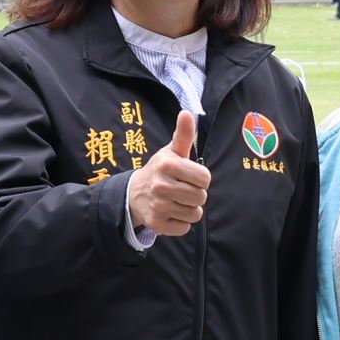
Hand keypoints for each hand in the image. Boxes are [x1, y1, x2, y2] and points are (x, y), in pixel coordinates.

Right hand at [128, 109, 210, 238]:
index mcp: (167, 165)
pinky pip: (185, 227)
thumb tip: (187, 113)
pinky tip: (171, 212)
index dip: (201, 178)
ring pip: (195, 214)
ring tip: (177, 200)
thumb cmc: (160, 170)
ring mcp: (158, 206)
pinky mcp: (157, 224)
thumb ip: (183, 134)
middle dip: (196, 194)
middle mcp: (161, 185)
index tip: (189, 176)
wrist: (134, 194)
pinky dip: (181, 222)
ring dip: (189, 208)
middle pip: (201, 197)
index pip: (205, 178)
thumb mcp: (171, 151)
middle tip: (183, 189)